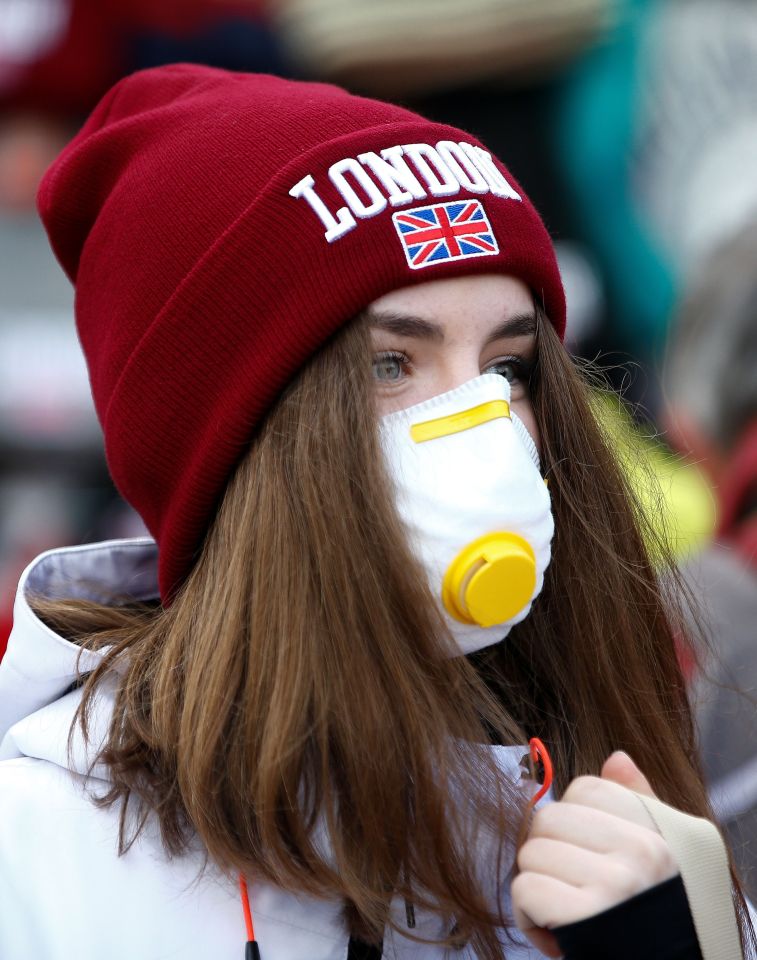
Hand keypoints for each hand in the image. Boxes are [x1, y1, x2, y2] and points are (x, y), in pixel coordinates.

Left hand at [511, 751, 678, 957]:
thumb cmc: (650, 921)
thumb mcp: (659, 861)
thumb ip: (637, 806)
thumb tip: (615, 758)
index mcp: (658, 833)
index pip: (585, 788)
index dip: (573, 824)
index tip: (590, 859)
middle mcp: (643, 852)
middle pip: (549, 818)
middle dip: (549, 857)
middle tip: (575, 892)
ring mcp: (616, 883)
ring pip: (530, 853)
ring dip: (538, 889)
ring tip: (568, 914)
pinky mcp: (587, 917)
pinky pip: (523, 889)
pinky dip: (528, 916)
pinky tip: (556, 933)